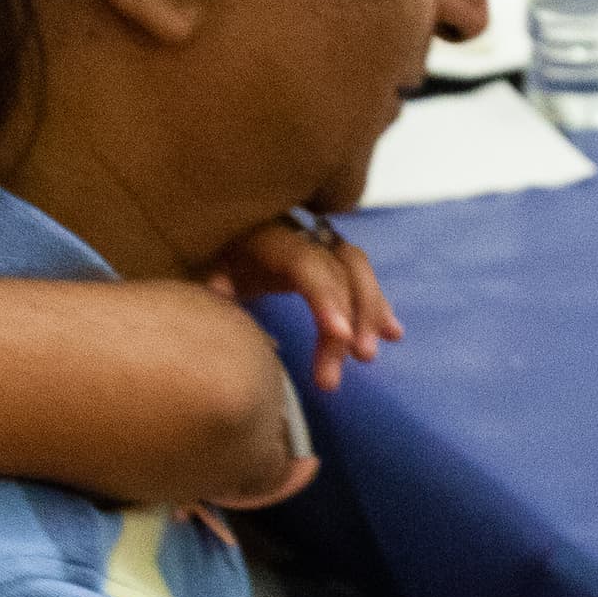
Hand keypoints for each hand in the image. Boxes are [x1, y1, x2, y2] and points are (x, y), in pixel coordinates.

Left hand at [210, 214, 400, 392]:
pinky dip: (375, 306)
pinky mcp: (326, 257)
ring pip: (356, 272)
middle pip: (340, 271)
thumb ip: (212, 278)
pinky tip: (393, 333)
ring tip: (369, 355)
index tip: (341, 337)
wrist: (215, 238)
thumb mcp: (204, 266)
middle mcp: (299, 235)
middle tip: (360, 360)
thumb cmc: (209, 259)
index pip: (307, 264)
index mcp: (269, 238)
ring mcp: (316, 244)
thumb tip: (219, 291)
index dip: (326, 297)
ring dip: (370, 314)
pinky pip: (357, 277)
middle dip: (356, 317)